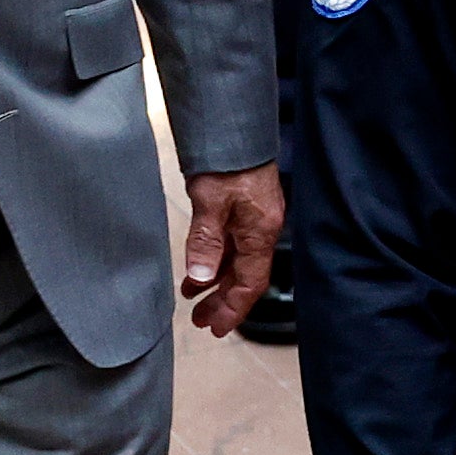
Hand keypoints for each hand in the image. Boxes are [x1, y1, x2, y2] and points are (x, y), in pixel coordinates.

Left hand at [180, 161, 285, 333]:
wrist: (235, 126)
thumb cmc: (227, 160)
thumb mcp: (210, 202)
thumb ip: (206, 241)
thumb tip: (200, 277)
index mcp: (260, 233)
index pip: (249, 283)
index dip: (233, 309)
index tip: (215, 328)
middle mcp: (262, 230)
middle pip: (245, 277)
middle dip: (223, 301)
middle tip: (201, 321)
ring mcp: (254, 220)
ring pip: (238, 262)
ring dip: (217, 282)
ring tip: (194, 298)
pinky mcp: (245, 209)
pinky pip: (233, 245)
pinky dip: (216, 261)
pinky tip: (199, 267)